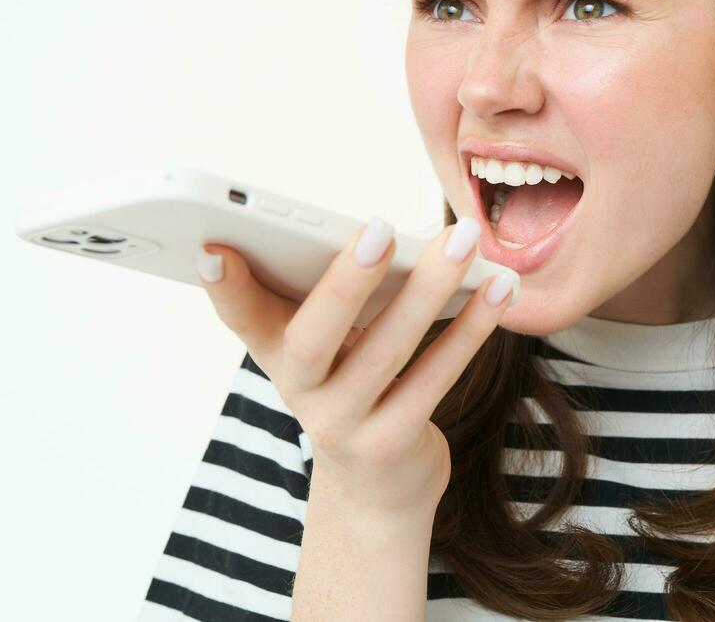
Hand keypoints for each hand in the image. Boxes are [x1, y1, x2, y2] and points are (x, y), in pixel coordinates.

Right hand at [195, 216, 517, 517]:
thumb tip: (379, 229)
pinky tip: (497, 289)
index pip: (241, 317)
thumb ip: (332, 293)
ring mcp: (342, 425)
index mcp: (275, 352)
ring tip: (463, 240)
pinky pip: (434, 379)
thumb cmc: (355, 387)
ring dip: (430, 290)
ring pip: (386, 352)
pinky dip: (470, 330)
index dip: (225, 287)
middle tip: (381, 227)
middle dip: (346, 281)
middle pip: (314, 335)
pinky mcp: (390, 445)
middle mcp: (299, 392)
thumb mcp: (328, 346)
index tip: (217, 247)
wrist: (377, 488)